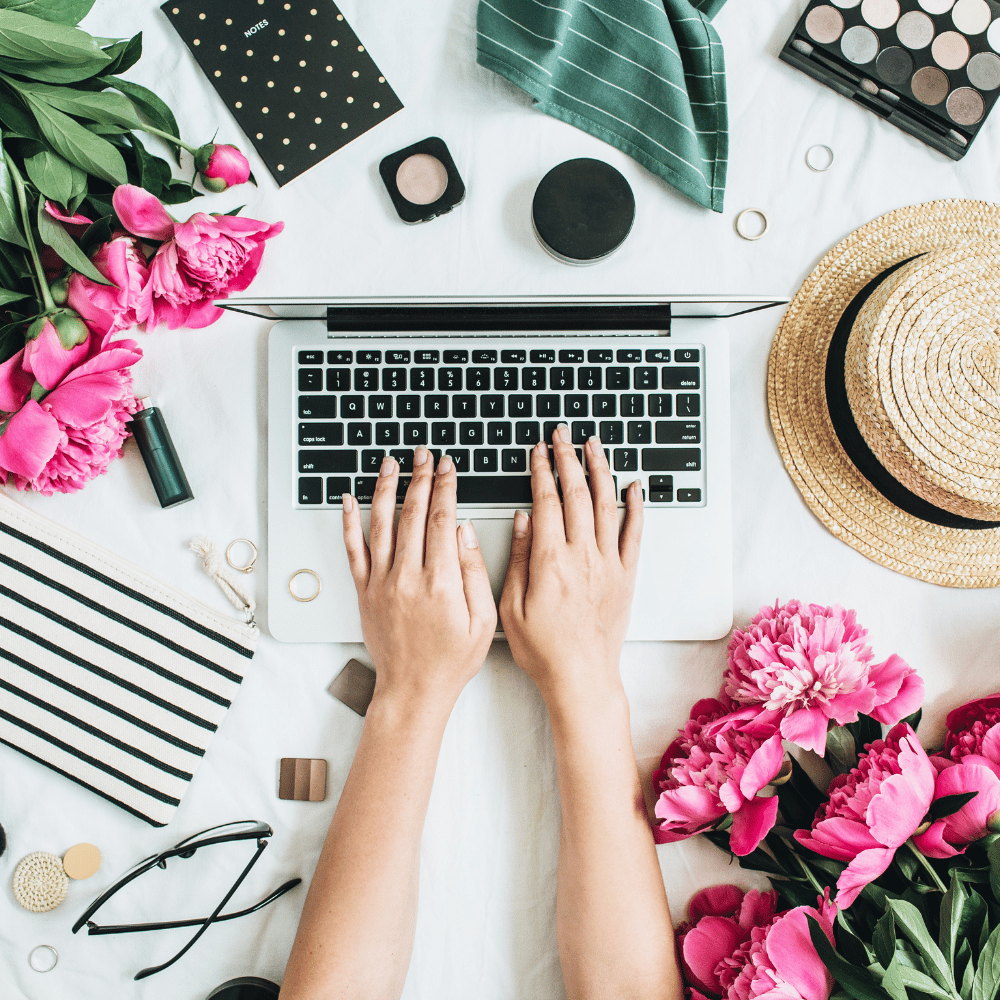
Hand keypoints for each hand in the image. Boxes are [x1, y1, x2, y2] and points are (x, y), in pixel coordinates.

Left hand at [343, 448, 496, 712]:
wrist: (413, 690)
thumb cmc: (451, 660)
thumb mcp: (483, 621)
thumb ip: (474, 572)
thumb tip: (464, 532)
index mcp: (440, 582)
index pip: (442, 520)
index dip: (445, 487)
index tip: (447, 467)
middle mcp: (407, 577)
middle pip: (412, 514)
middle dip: (420, 479)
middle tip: (424, 456)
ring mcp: (382, 583)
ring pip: (381, 524)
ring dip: (385, 489)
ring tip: (390, 464)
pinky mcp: (365, 591)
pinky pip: (353, 550)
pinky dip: (349, 523)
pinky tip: (350, 500)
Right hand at [499, 425, 642, 706]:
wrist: (581, 676)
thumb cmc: (543, 648)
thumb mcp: (511, 606)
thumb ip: (518, 558)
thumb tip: (523, 519)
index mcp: (551, 561)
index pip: (546, 501)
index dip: (541, 470)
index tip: (537, 451)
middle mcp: (583, 556)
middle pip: (576, 494)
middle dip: (568, 458)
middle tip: (562, 435)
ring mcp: (608, 564)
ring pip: (606, 505)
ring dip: (600, 470)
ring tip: (593, 446)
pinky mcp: (626, 575)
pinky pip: (634, 533)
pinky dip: (635, 506)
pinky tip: (633, 486)